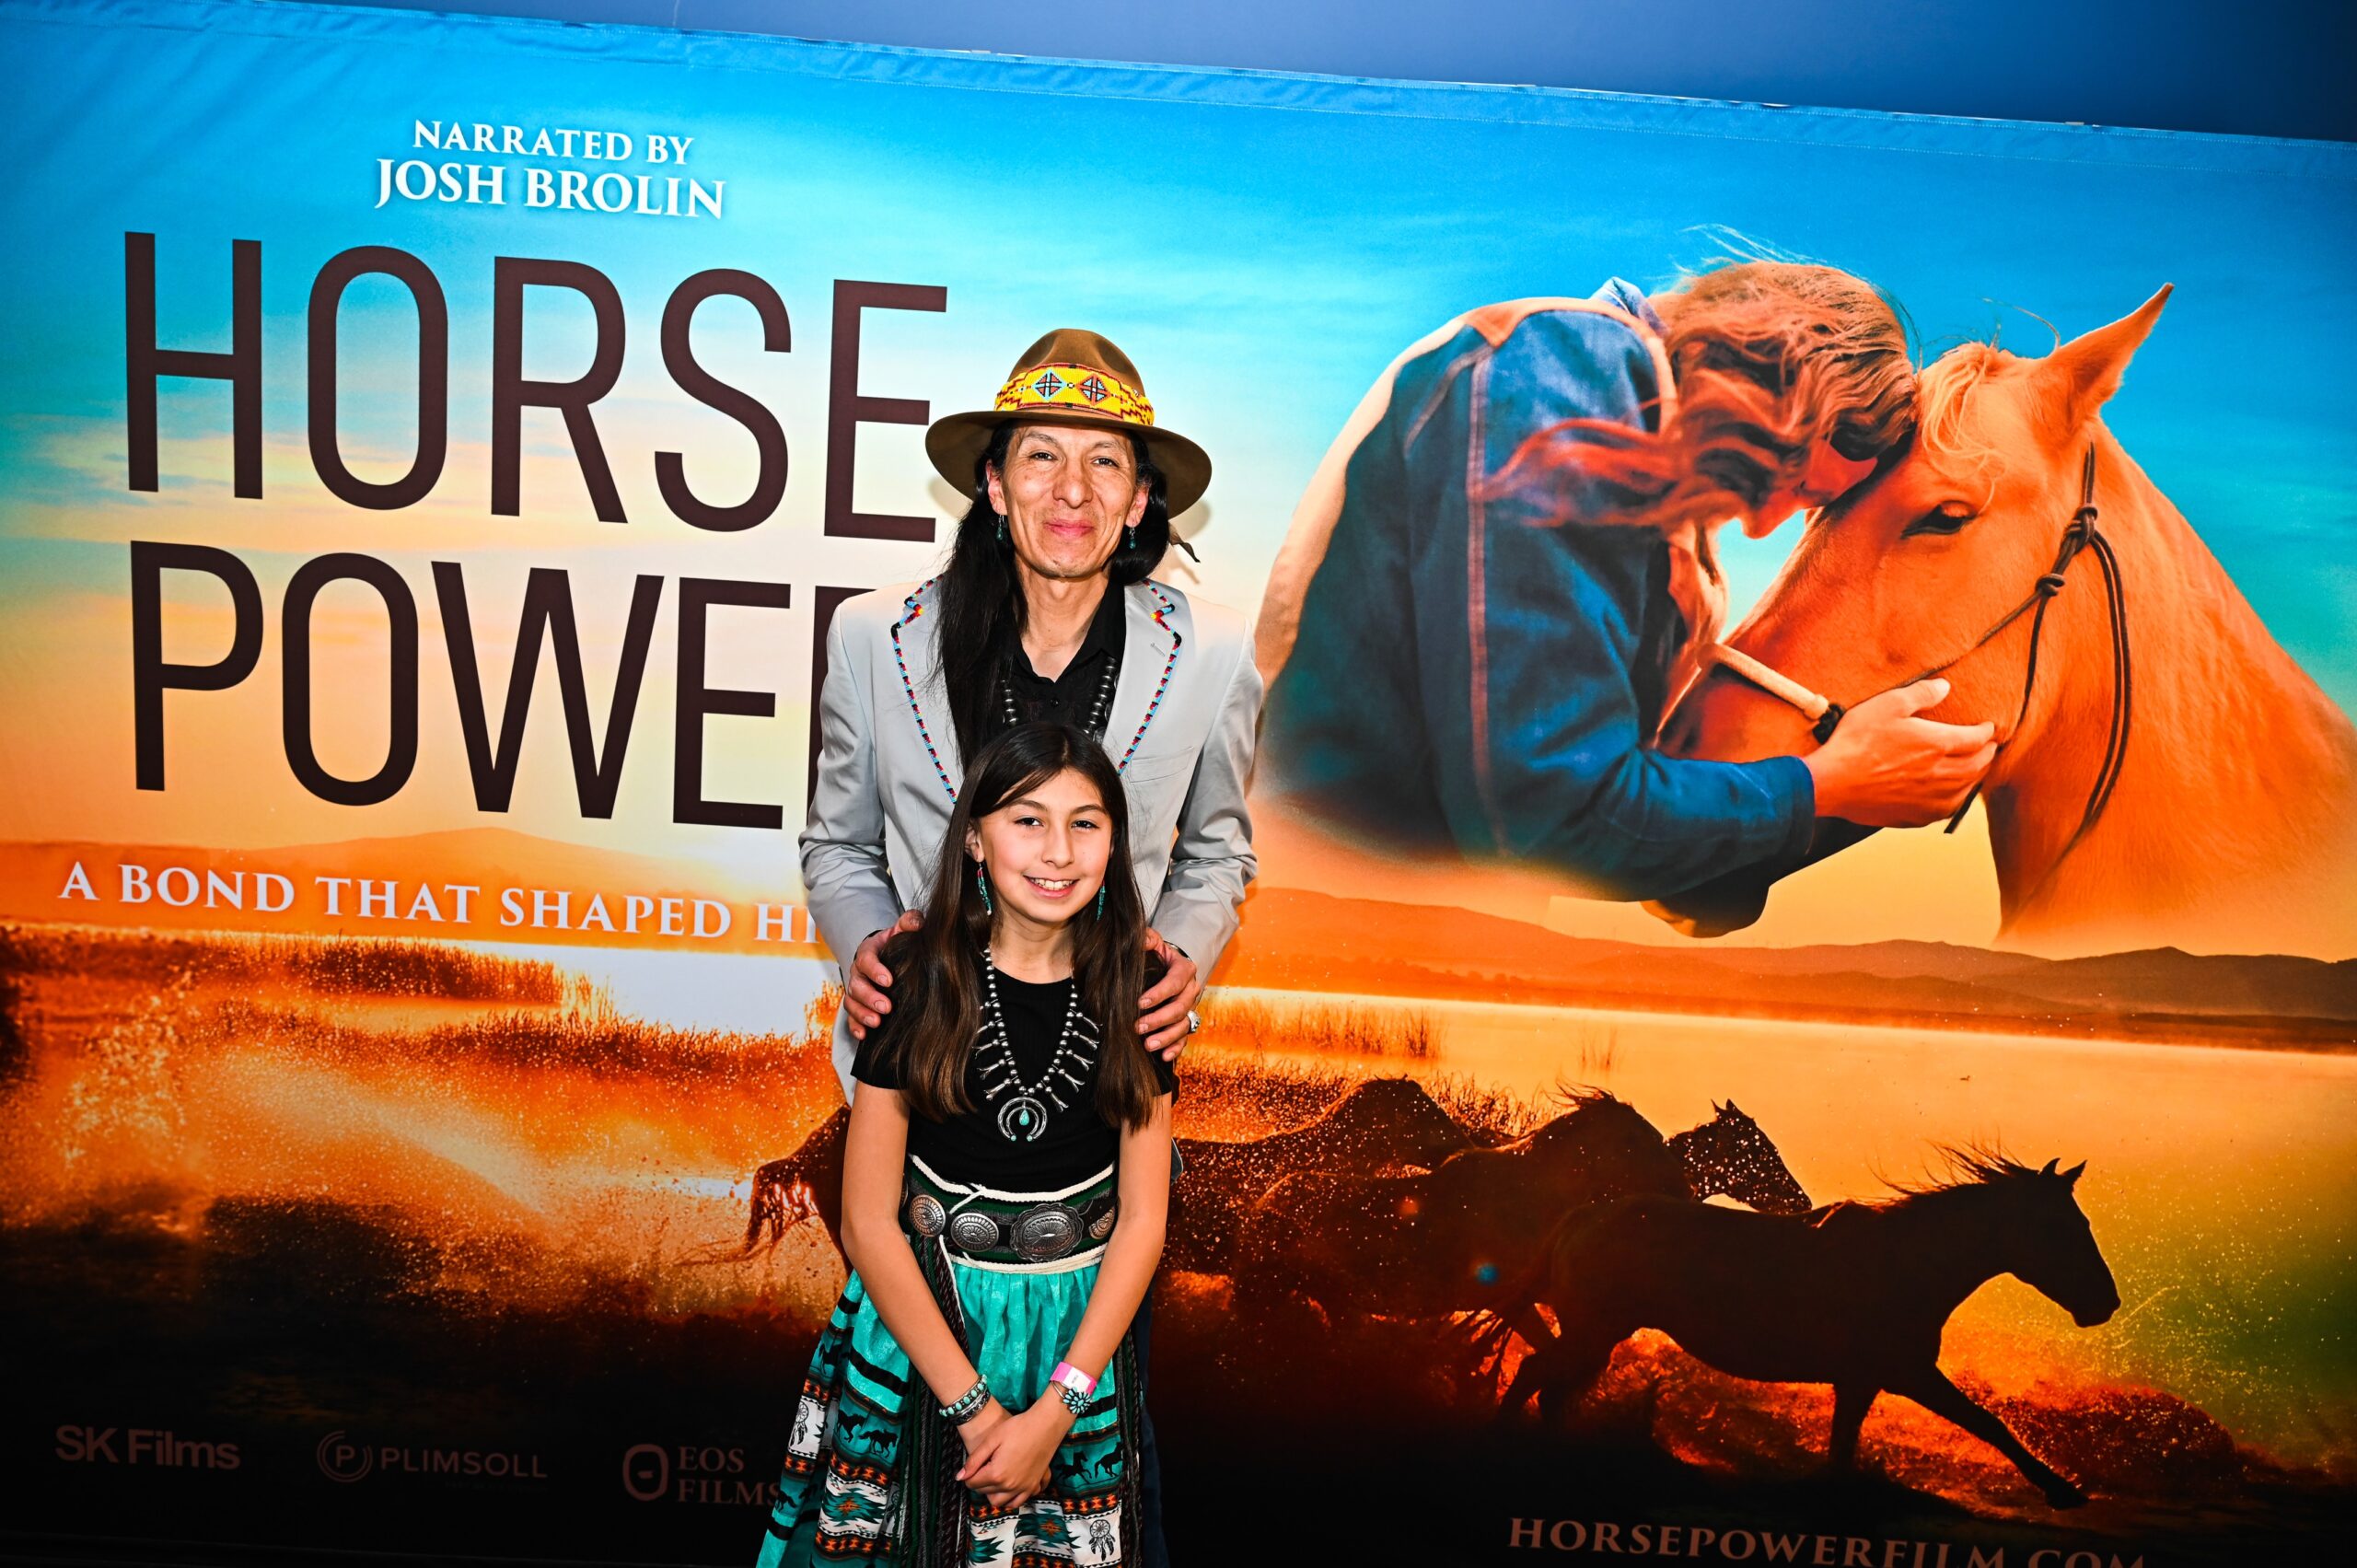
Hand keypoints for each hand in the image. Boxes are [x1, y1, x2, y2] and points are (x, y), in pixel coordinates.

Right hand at [845, 911, 922, 1039]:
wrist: (882, 955)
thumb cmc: (893, 945)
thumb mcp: (900, 930)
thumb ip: (909, 922)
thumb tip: (917, 922)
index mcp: (867, 953)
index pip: (867, 960)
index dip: (875, 971)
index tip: (889, 981)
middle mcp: (858, 973)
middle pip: (857, 985)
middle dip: (870, 997)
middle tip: (886, 1007)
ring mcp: (855, 990)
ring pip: (851, 1002)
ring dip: (862, 1014)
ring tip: (876, 1022)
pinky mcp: (856, 1005)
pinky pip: (850, 1017)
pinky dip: (855, 1027)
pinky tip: (863, 1036)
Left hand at [957, 1399, 1069, 1509]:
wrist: (1045, 1425)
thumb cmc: (1017, 1428)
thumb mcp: (992, 1439)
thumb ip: (974, 1460)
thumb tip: (959, 1477)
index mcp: (996, 1474)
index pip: (972, 1484)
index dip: (969, 1474)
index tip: (974, 1465)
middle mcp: (1009, 1486)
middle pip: (985, 1493)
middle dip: (979, 1483)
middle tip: (982, 1469)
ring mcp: (1023, 1488)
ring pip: (1000, 1502)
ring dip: (993, 1494)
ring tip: (994, 1479)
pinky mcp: (1034, 1485)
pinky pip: (1019, 1502)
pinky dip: (1011, 1499)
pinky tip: (1009, 1487)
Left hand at [1137, 928, 1200, 1062]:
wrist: (1162, 966)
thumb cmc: (1154, 955)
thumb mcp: (1151, 942)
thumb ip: (1147, 938)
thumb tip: (1145, 941)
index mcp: (1184, 969)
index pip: (1176, 981)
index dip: (1159, 993)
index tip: (1140, 1003)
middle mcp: (1191, 989)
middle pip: (1180, 1007)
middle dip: (1159, 1019)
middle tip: (1138, 1027)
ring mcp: (1189, 1007)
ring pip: (1183, 1025)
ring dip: (1166, 1037)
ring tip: (1148, 1045)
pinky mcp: (1185, 1021)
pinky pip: (1185, 1038)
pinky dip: (1175, 1048)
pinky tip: (1163, 1056)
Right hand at [1801, 679, 1996, 827]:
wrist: (1832, 782)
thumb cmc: (1857, 742)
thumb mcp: (1887, 705)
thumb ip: (1920, 694)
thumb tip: (1945, 687)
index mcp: (1937, 744)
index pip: (1977, 739)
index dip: (1986, 732)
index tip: (1989, 728)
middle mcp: (1941, 774)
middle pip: (1978, 766)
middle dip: (1987, 754)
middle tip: (1988, 747)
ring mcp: (1928, 799)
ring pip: (1966, 790)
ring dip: (1975, 778)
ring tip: (1974, 770)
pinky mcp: (1914, 816)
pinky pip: (1946, 810)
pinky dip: (1956, 799)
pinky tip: (1950, 795)